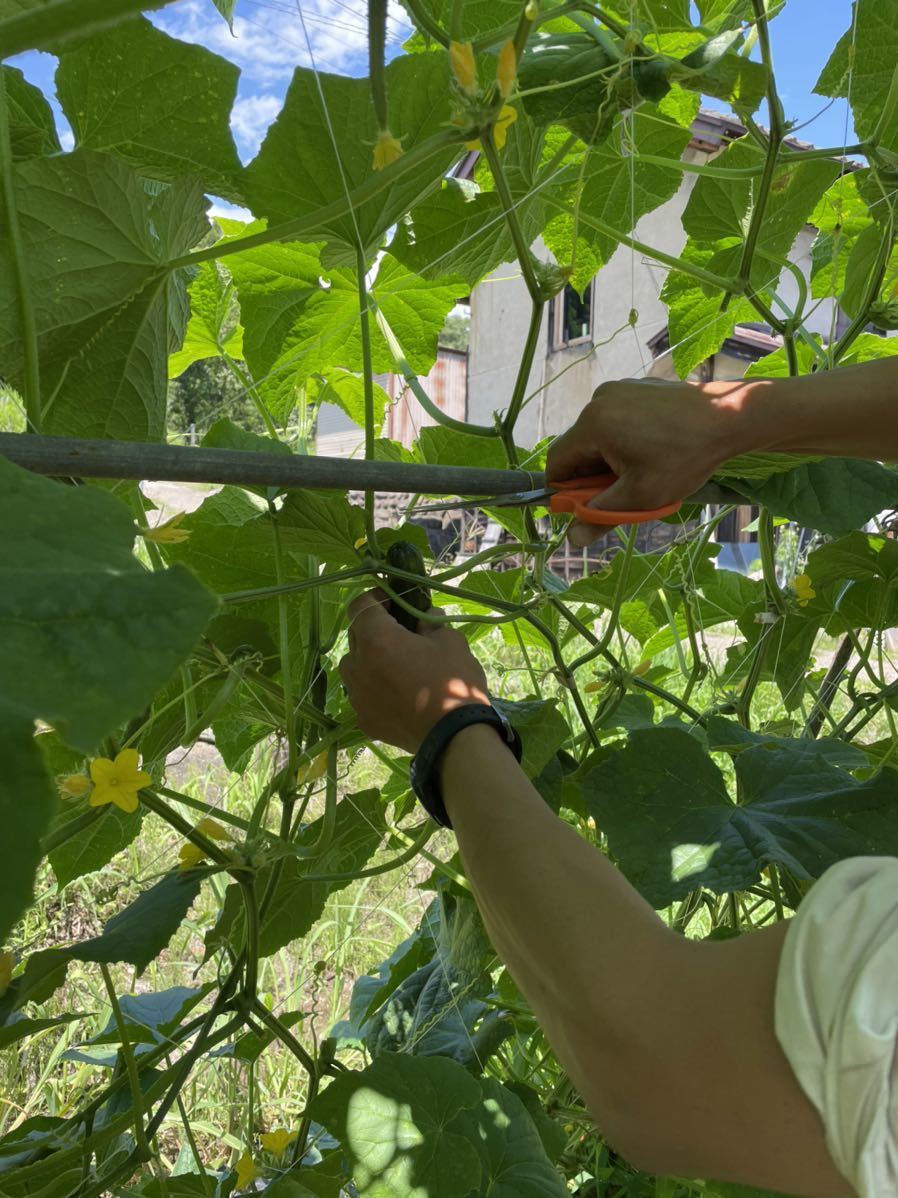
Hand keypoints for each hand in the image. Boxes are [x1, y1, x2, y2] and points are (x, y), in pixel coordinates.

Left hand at [339, 589, 489, 752]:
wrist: (454, 738)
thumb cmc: (453, 682)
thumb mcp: (450, 641)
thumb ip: (431, 623)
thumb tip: (425, 616)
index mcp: (376, 640)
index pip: (360, 605)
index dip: (375, 597)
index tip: (393, 601)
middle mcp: (357, 665)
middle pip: (357, 636)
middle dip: (375, 629)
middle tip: (402, 634)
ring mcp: (356, 695)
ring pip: (355, 666)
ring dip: (370, 660)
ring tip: (397, 668)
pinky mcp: (363, 719)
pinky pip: (363, 694)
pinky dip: (376, 689)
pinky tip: (399, 696)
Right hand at [546, 378, 752, 545]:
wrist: (730, 415)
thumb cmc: (684, 457)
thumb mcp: (641, 496)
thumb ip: (602, 516)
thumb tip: (573, 538)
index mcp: (592, 423)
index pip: (557, 462)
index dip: (565, 490)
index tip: (588, 506)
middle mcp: (599, 399)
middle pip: (579, 447)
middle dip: (593, 475)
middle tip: (624, 492)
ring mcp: (620, 388)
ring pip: (599, 434)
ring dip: (610, 458)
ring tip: (644, 470)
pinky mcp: (638, 386)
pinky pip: (618, 418)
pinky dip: (625, 438)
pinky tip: (654, 449)